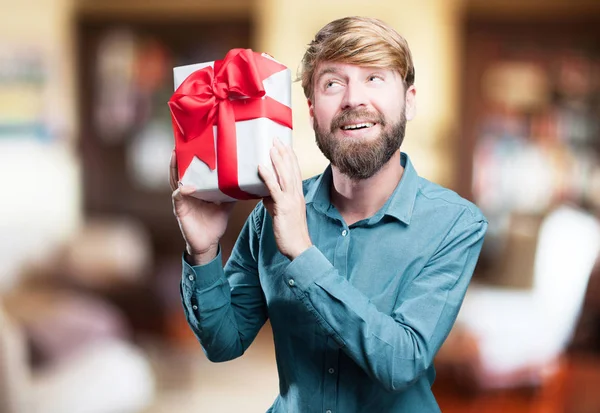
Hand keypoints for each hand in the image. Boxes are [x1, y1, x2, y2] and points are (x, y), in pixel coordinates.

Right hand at [170, 150, 235, 264]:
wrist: (208, 243)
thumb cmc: (214, 223)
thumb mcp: (226, 204)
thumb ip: (231, 191)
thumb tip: (246, 180)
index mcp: (196, 189)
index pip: (191, 170)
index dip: (190, 158)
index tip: (192, 143)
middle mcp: (186, 192)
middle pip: (179, 171)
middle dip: (178, 158)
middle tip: (179, 143)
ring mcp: (182, 200)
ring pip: (174, 180)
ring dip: (174, 168)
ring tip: (176, 155)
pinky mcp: (180, 210)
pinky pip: (178, 197)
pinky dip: (182, 191)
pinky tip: (187, 186)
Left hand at [258, 138, 311, 259]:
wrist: (298, 248)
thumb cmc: (289, 232)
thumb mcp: (280, 212)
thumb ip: (273, 201)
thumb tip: (263, 193)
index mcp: (298, 195)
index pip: (295, 171)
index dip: (290, 157)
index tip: (284, 144)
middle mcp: (297, 194)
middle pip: (291, 169)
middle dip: (284, 153)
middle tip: (276, 138)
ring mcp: (291, 200)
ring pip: (285, 175)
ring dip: (278, 160)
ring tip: (271, 147)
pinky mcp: (283, 208)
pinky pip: (275, 190)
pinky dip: (268, 177)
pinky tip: (261, 167)